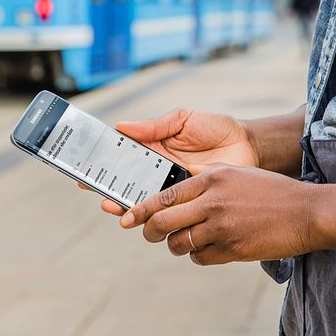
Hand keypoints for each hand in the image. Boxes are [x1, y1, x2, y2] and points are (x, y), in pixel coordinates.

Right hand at [92, 109, 259, 215]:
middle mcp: (159, 169)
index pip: (124, 155)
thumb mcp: (184, 119)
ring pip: (143, 198)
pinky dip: (152, 215)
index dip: (104, 161)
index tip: (85, 166)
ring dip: (125, 203)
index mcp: (155, 147)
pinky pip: (167, 210)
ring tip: (112, 206)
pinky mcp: (188, 201)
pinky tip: (139, 217)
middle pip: (128, 180)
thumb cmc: (217, 128)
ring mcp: (172, 186)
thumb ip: (155, 126)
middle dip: (108, 186)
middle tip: (92, 190)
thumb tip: (121, 126)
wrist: (250, 145)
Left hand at [119, 164, 316, 264]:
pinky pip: (199, 258)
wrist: (306, 212)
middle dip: (150, 232)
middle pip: (163, 222)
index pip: (164, 196)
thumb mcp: (236, 172)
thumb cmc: (271, 190)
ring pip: (179, 243)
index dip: (141, 209)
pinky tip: (209, 248)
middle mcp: (212, 201)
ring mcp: (222, 227)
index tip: (126, 217)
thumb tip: (177, 185)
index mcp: (211, 178)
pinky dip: (198, 255)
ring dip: (176, 245)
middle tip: (151, 235)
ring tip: (185, 241)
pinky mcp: (232, 249)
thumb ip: (205, 176)